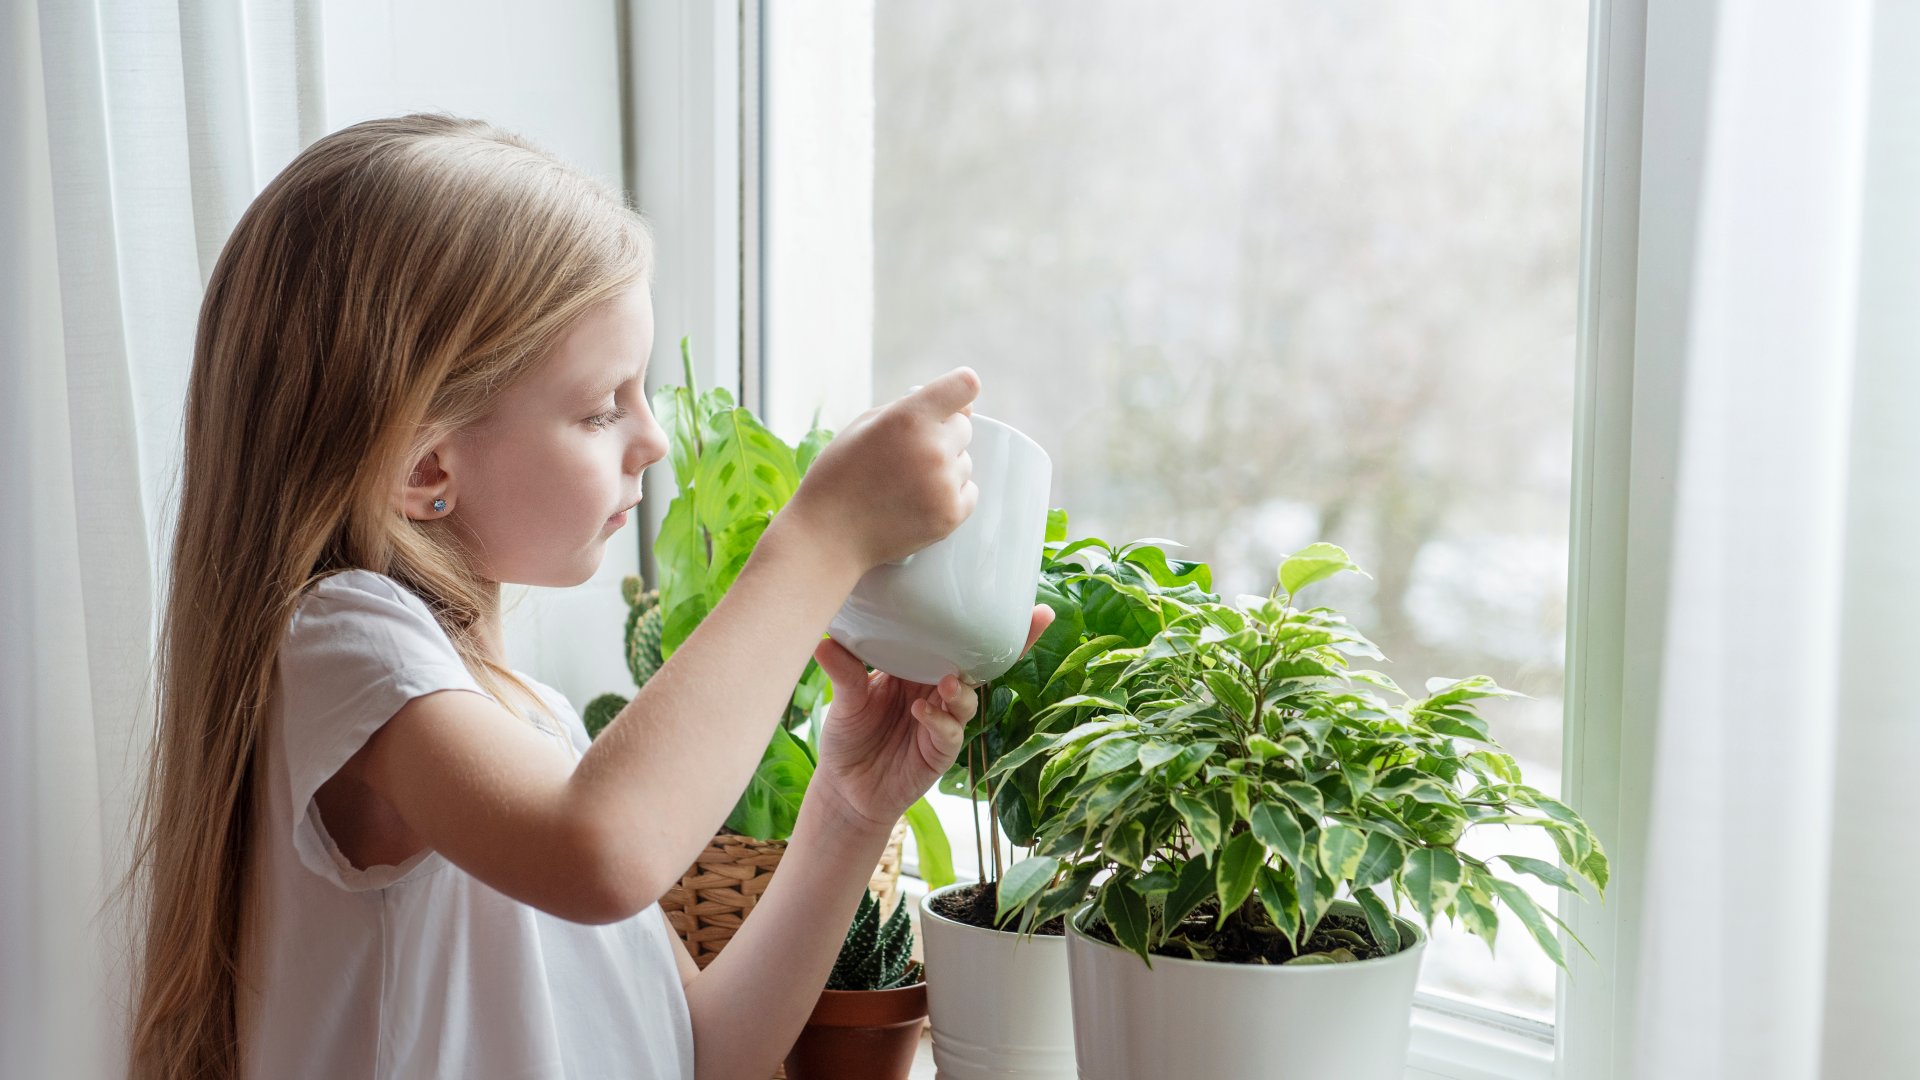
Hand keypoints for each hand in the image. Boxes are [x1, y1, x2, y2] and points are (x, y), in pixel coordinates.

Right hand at [784, 368, 980, 573]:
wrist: (828, 535)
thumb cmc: (840, 475)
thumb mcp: (864, 425)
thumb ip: (911, 407)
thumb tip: (965, 408)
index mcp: (909, 417)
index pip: (964, 386)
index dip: (961, 390)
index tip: (955, 400)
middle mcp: (933, 448)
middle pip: (964, 428)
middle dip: (942, 436)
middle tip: (907, 456)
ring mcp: (944, 484)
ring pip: (965, 463)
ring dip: (944, 469)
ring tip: (905, 484)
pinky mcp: (950, 516)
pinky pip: (968, 493)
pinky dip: (949, 496)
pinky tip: (917, 501)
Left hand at [809, 604, 1056, 829]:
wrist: (845, 788)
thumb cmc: (849, 735)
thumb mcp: (844, 698)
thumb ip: (844, 671)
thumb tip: (826, 640)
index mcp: (919, 666)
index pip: (957, 637)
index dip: (986, 619)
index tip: (1012, 595)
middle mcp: (937, 689)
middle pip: (982, 663)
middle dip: (1012, 644)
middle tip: (1034, 619)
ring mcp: (943, 720)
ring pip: (970, 698)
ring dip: (962, 688)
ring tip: (947, 681)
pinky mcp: (939, 751)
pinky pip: (950, 732)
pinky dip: (940, 721)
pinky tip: (921, 712)